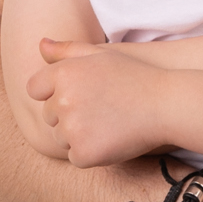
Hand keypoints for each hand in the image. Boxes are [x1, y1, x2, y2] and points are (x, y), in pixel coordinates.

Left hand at [28, 39, 169, 165]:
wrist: (167, 105)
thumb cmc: (135, 75)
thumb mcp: (102, 54)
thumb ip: (68, 50)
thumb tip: (40, 44)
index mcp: (64, 74)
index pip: (35, 88)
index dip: (54, 92)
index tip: (79, 93)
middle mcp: (63, 101)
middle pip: (48, 115)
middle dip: (68, 113)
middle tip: (102, 108)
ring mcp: (72, 129)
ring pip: (60, 137)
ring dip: (77, 135)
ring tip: (109, 122)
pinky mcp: (83, 153)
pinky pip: (75, 157)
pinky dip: (90, 152)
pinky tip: (111, 139)